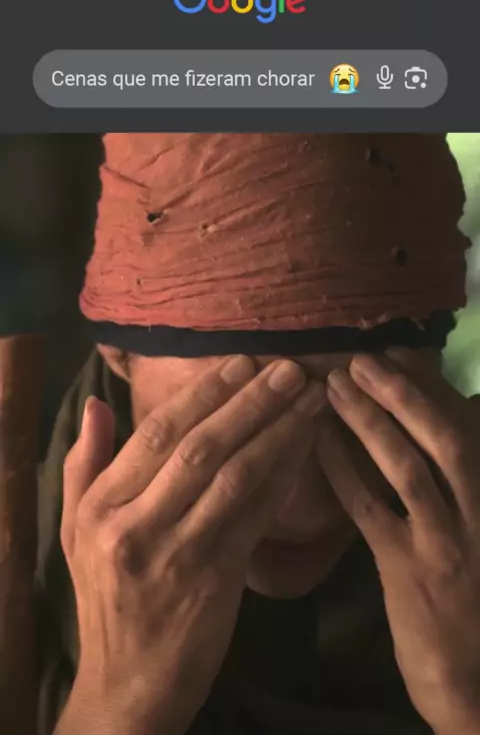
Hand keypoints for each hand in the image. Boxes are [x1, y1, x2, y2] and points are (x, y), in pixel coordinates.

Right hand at [58, 355, 324, 734]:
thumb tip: (96, 403)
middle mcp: (137, 526)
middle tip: (290, 369)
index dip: (205, 393)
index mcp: (101, 507)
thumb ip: (83, 464)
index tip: (243, 362)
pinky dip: (284, 478)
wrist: (128, 682)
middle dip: (252, 402)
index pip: (156, 433)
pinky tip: (307, 450)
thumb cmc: (104, 596)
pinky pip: (257, 516)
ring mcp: (179, 554)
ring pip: (237, 477)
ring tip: (310, 399)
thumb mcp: (74, 530)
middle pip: (202, 448)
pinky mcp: (218, 579)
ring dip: (279, 433)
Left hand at [318, 349, 479, 734]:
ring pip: (408, 468)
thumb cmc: (478, 593)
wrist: (477, 680)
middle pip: (444, 437)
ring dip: (369, 421)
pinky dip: (342, 469)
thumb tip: (452, 419)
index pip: (468, 428)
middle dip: (402, 393)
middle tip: (360, 360)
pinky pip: (370, 509)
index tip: (395, 356)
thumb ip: (466, 479)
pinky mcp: (407, 568)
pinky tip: (316, 441)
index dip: (431, 389)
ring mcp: (445, 541)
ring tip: (334, 387)